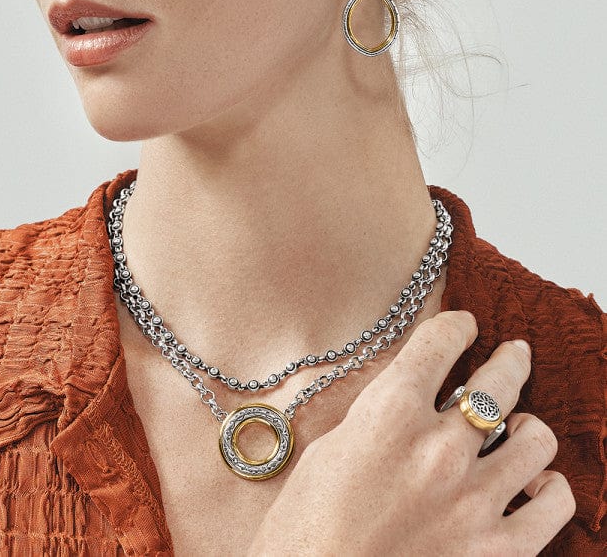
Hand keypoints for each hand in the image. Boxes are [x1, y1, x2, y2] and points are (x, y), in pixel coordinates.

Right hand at [246, 310, 575, 556]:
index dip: (456, 326)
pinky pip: (553, 504)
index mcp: (390, 413)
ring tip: (519, 426)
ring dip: (526, 424)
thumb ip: (377, 417)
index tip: (463, 325)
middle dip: (509, 359)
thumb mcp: (330, 449)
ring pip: (534, 437)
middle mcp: (439, 448)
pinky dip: (549, 486)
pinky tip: (535, 480)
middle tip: (513, 352)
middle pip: (498, 381)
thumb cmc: (305, 526)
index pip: (440, 343)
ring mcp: (475, 500)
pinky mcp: (498, 550)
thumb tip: (408, 399)